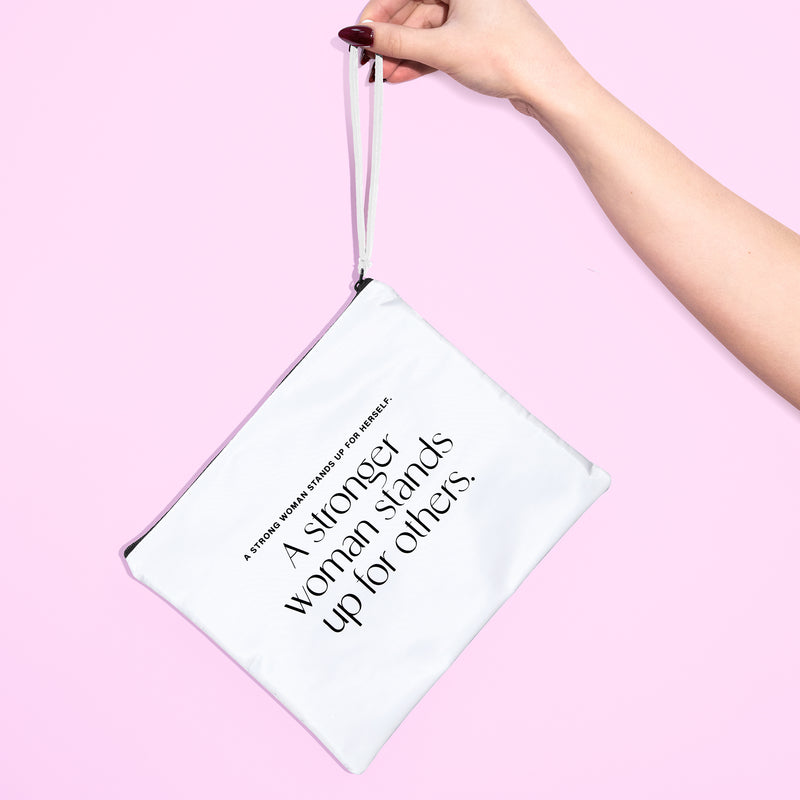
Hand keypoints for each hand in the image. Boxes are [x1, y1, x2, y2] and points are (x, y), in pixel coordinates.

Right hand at [338, 0, 590, 119]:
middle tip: (368, 62)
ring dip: (403, 53)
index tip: (359, 36)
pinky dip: (421, 58)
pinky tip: (402, 75)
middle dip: (390, 38)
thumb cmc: (509, 55)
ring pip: (426, 28)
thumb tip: (361, 35)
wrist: (548, 84)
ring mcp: (473, 12)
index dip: (378, 14)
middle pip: (414, 7)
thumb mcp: (442, 48)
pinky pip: (440, 42)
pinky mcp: (478, 35)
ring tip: (383, 76)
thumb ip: (397, 41)